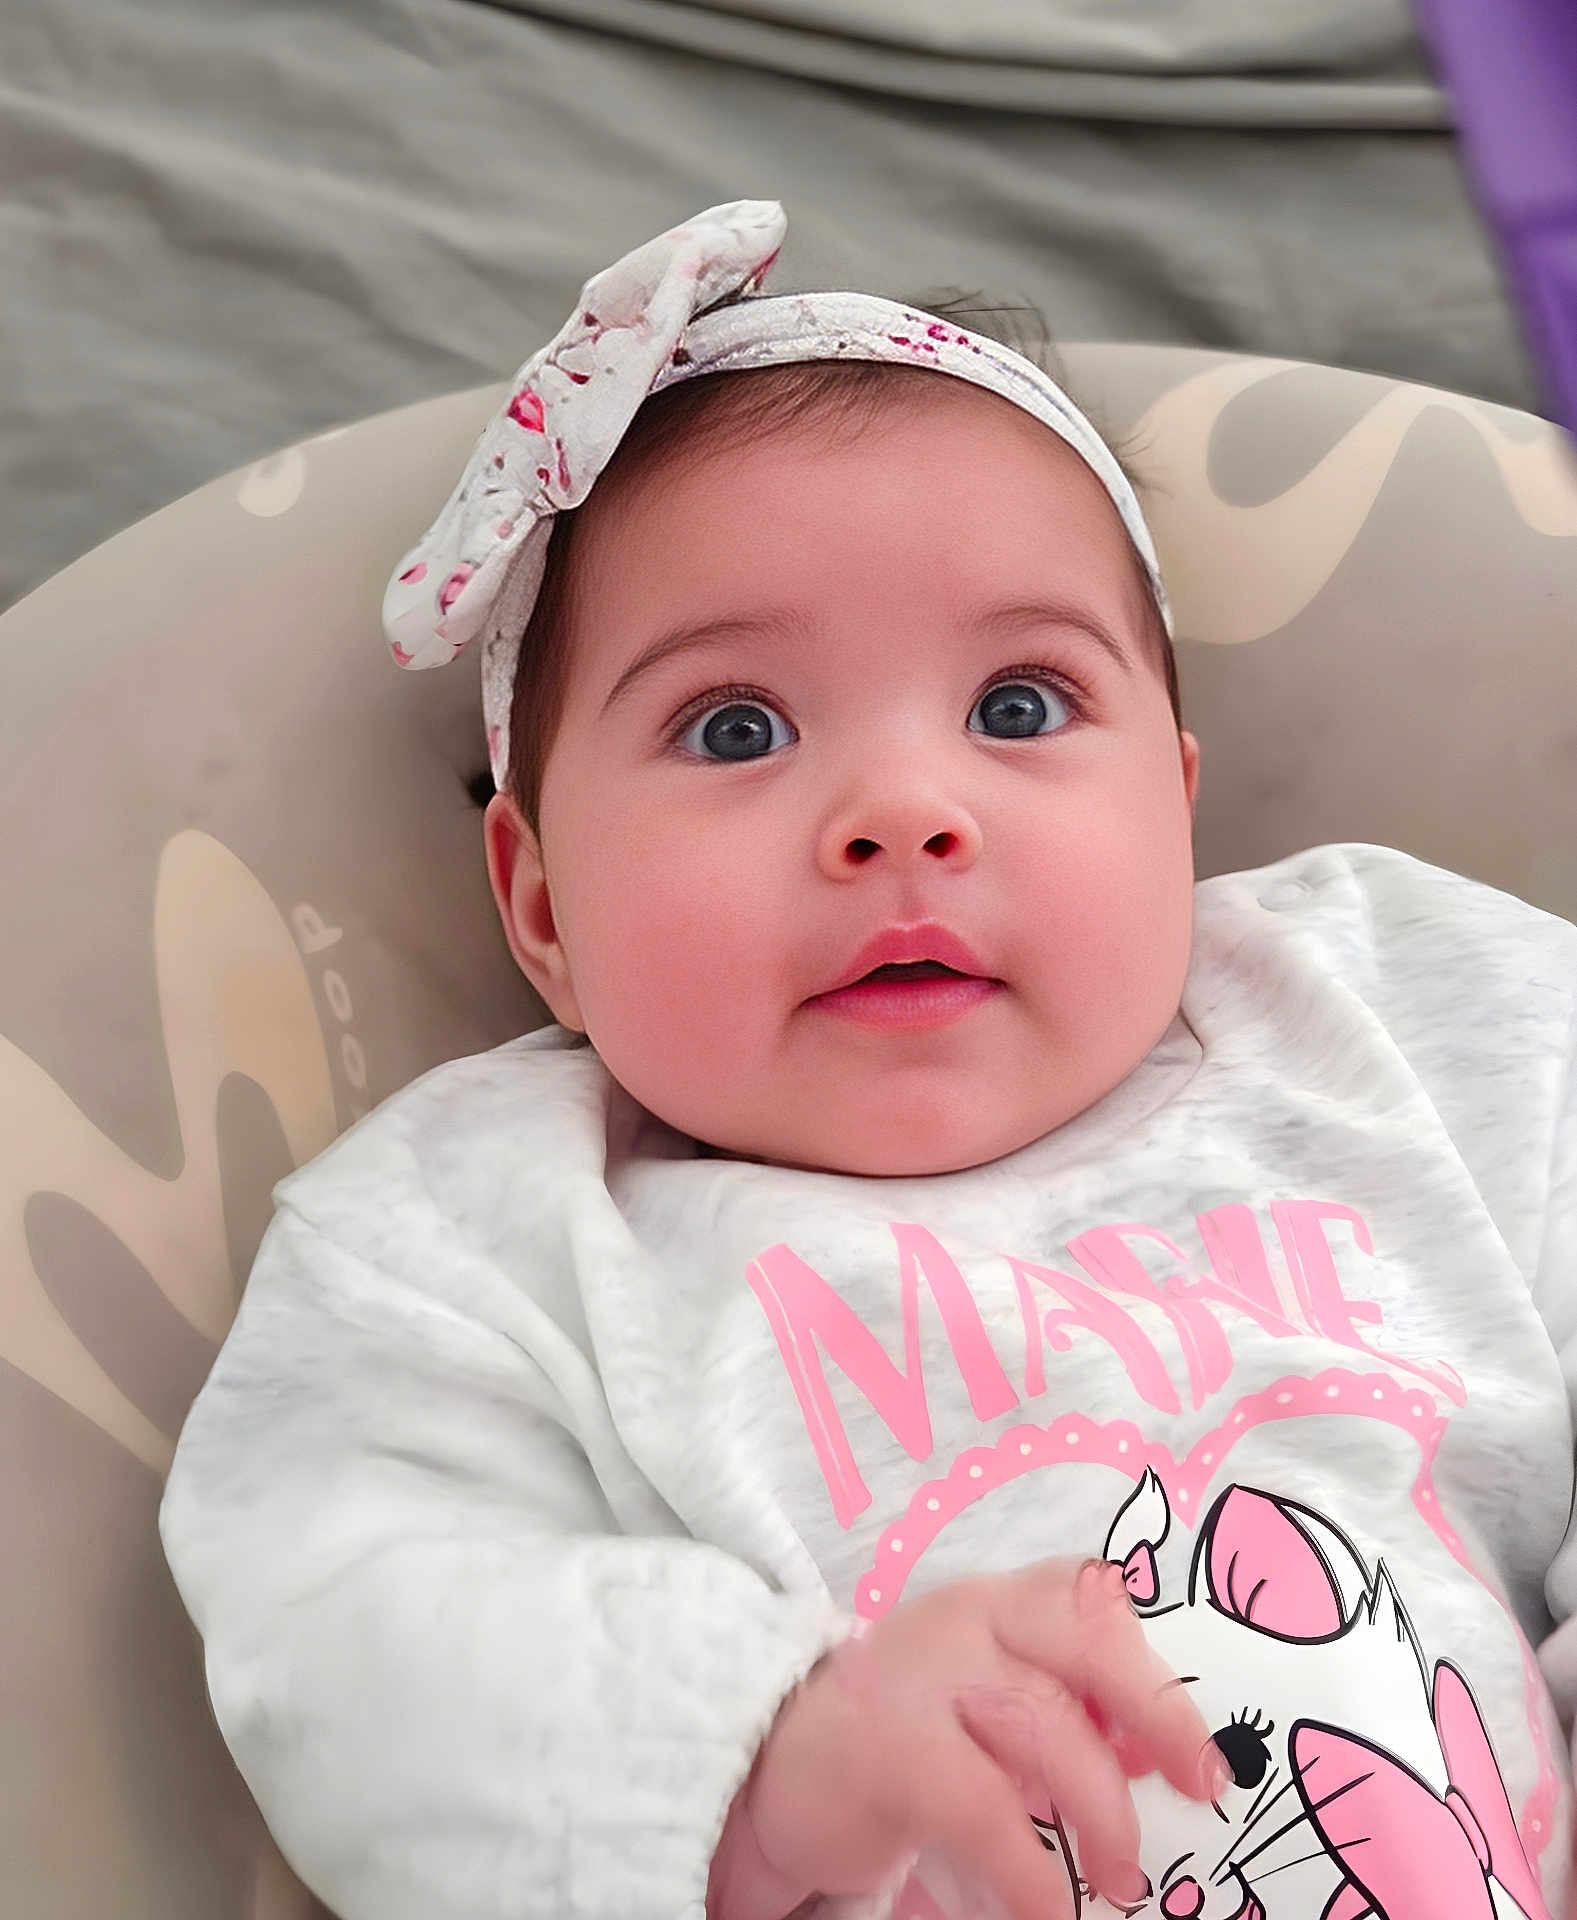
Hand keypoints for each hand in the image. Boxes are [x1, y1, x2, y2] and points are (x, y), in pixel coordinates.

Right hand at [716, 1557, 1226, 1919]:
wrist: (776, 1768)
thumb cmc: (904, 1737)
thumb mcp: (985, 1706)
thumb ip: (1060, 1712)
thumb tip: (1155, 1757)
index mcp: (998, 1604)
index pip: (1088, 1599)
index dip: (1153, 1669)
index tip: (1198, 1754)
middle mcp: (965, 1618)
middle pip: (1083, 1635)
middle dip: (1157, 1708)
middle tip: (1200, 1788)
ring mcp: (922, 1674)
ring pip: (1044, 1721)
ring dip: (1101, 1811)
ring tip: (1120, 1879)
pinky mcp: (887, 1744)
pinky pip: (982, 1805)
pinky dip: (1029, 1870)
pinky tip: (1047, 1911)